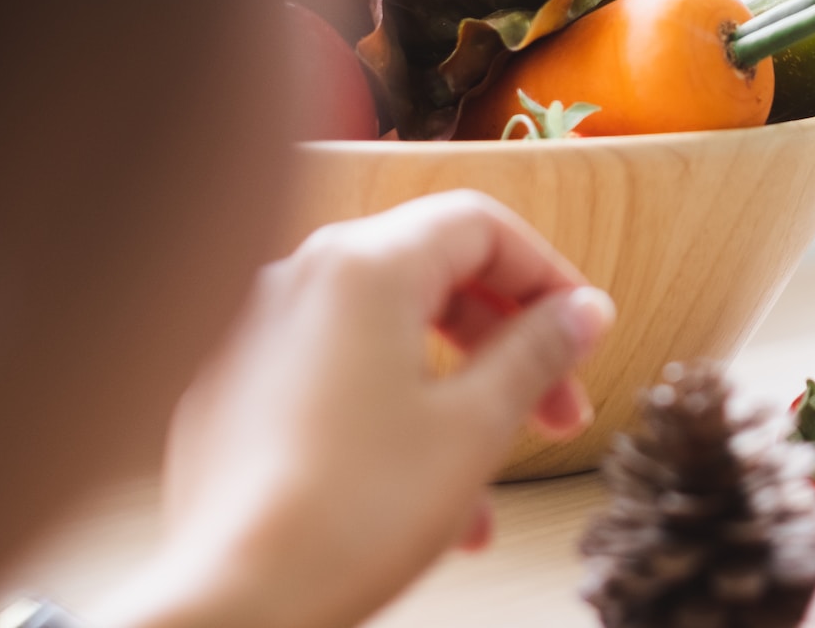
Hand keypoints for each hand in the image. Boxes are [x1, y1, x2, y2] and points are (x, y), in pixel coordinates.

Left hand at [95, 191, 614, 627]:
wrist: (235, 604)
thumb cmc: (347, 516)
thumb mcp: (477, 426)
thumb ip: (538, 351)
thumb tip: (580, 311)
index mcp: (366, 265)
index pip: (481, 225)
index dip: (548, 275)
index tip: (582, 328)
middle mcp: (301, 279)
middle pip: (435, 276)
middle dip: (508, 344)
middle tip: (557, 408)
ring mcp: (256, 333)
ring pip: (387, 336)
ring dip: (455, 394)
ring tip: (490, 477)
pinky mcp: (232, 390)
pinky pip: (333, 377)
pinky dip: (389, 414)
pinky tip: (422, 495)